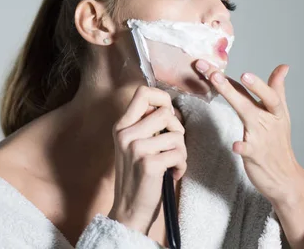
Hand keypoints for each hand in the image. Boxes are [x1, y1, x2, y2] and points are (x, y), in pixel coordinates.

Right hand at [108, 86, 186, 233]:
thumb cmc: (138, 177)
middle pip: (166, 112)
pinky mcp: (149, 164)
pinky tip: (172, 175)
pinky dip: (181, 166)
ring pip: (176, 134)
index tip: (168, 113)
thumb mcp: (134, 145)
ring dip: (181, 151)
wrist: (129, 211)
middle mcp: (126, 134)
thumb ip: (146, 125)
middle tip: (172, 146)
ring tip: (171, 163)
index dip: (162, 98)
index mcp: (122, 126)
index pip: (143, 93)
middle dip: (177, 129)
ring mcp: (136, 149)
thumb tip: (168, 106)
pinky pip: (179, 154)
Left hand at [195, 60, 303, 205]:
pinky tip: (235, 144)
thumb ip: (278, 89)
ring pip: (247, 114)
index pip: (258, 89)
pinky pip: (248, 149)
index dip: (245, 77)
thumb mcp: (281, 115)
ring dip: (233, 98)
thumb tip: (283, 66)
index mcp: (274, 110)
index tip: (230, 65)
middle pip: (250, 98)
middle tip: (215, 72)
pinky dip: (242, 146)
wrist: (287, 178)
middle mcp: (268, 120)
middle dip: (232, 84)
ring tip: (217, 83)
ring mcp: (262, 137)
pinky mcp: (256, 155)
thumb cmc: (279, 143)